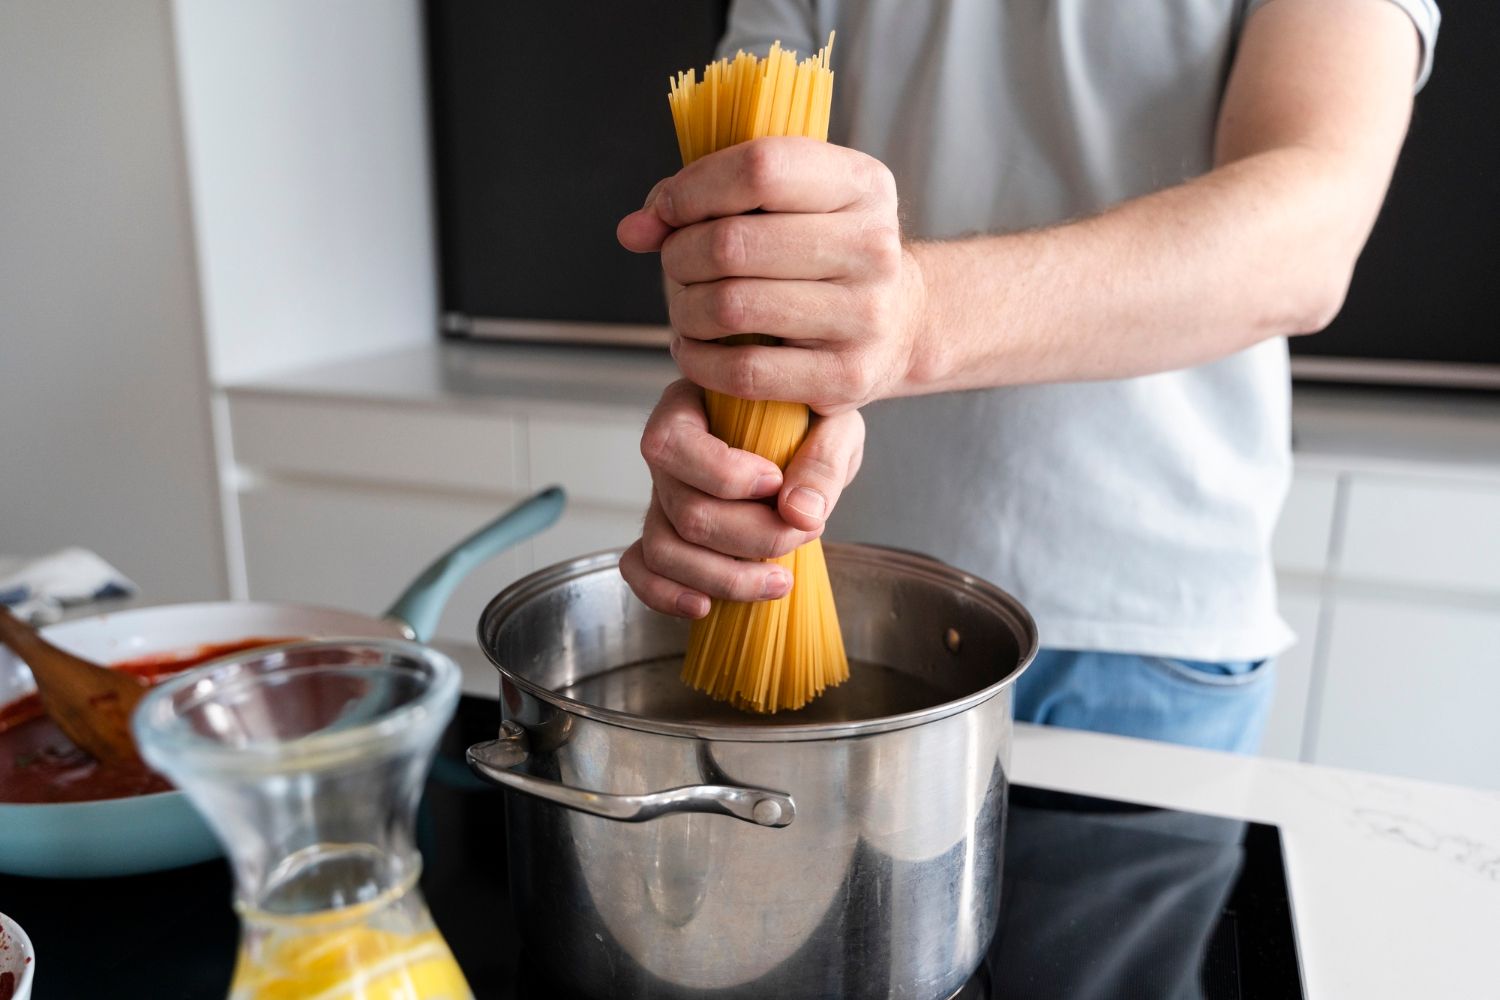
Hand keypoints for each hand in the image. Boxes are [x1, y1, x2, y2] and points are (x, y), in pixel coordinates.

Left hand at [617, 137, 924, 415]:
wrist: (900, 322)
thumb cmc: (823, 253)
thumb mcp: (789, 203)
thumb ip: (709, 198)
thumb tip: (635, 229)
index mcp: (863, 185)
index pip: (760, 169)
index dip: (693, 189)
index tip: (667, 210)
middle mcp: (874, 247)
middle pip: (733, 244)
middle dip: (679, 255)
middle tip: (676, 265)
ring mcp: (864, 316)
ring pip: (731, 307)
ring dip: (684, 309)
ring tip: (686, 307)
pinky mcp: (846, 376)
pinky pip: (744, 371)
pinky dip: (699, 360)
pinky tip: (696, 349)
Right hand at [619, 379, 864, 617]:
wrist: (811, 441)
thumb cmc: (814, 421)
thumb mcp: (834, 422)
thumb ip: (823, 459)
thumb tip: (800, 512)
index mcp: (690, 406)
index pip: (674, 442)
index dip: (723, 474)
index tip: (776, 481)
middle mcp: (669, 455)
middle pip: (683, 510)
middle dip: (749, 536)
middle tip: (803, 533)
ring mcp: (663, 498)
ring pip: (664, 549)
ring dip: (723, 577)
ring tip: (778, 580)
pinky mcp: (667, 535)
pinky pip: (642, 570)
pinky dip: (666, 595)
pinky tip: (705, 606)